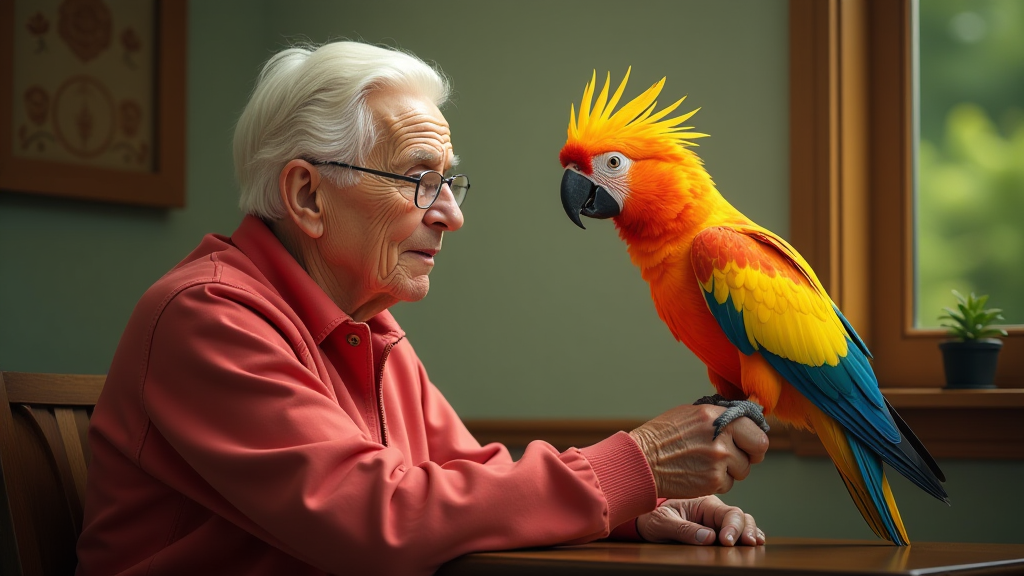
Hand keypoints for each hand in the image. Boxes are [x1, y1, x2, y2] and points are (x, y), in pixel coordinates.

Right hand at [629, 404, 768, 497]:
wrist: (642, 460)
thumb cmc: (663, 436)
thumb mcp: (691, 414)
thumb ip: (719, 417)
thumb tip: (745, 419)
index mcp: (716, 416)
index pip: (755, 427)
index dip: (754, 437)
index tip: (750, 443)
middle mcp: (721, 436)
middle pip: (758, 449)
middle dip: (751, 455)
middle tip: (737, 457)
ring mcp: (718, 459)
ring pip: (743, 470)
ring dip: (730, 470)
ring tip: (707, 464)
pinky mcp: (713, 480)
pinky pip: (728, 484)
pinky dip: (717, 483)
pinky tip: (699, 474)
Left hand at [637, 496, 764, 545]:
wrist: (648, 518)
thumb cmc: (653, 517)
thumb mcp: (663, 522)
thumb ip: (684, 529)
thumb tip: (709, 538)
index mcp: (703, 503)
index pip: (727, 512)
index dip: (732, 527)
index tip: (726, 542)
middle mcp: (714, 510)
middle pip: (740, 517)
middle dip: (746, 530)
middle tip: (748, 544)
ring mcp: (717, 520)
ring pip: (742, 523)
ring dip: (750, 532)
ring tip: (756, 544)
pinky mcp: (716, 530)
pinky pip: (736, 531)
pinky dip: (747, 535)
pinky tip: (755, 542)